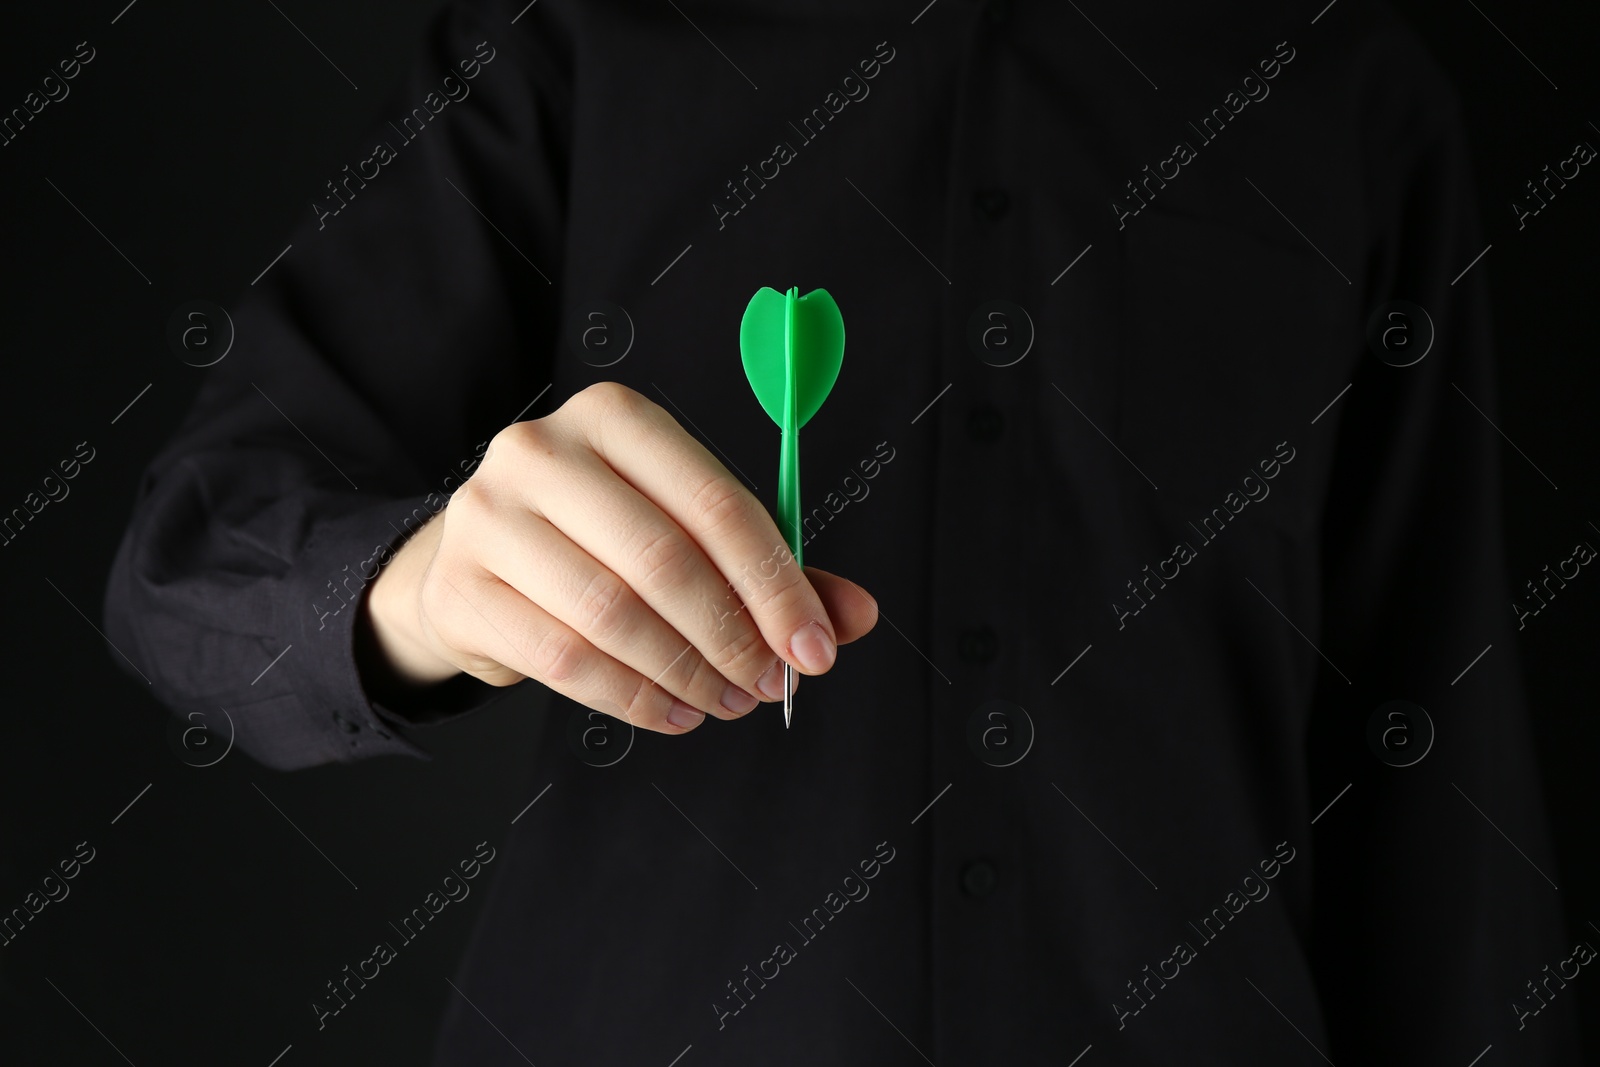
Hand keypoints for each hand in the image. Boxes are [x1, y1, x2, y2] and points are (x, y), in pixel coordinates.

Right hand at [357, 382, 878, 732]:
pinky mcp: (461, 587)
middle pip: (664, 559)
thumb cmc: (595, 540)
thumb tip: (853, 616)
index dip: (775, 586)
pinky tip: (671, 711)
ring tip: (723, 702)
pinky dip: (633, 698)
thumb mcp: (682, 529)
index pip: (716, 503)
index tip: (812, 648)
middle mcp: (543, 451)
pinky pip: (565, 660)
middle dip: (732, 636)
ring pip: (612, 614)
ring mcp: (490, 516)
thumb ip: (768, 568)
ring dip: (686, 673)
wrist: (472, 564)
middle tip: (766, 685)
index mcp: (615, 418)